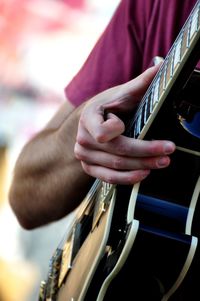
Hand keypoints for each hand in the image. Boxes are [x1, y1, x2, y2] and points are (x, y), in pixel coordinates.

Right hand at [74, 66, 175, 184]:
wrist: (93, 122)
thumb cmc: (109, 107)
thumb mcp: (122, 94)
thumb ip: (140, 83)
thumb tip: (162, 66)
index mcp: (88, 117)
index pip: (102, 133)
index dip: (118, 131)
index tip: (132, 125)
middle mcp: (82, 139)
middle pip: (117, 151)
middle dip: (145, 152)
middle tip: (168, 152)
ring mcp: (84, 156)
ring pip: (116, 166)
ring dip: (142, 166)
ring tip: (162, 162)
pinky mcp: (89, 168)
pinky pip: (109, 178)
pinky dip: (128, 178)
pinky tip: (144, 174)